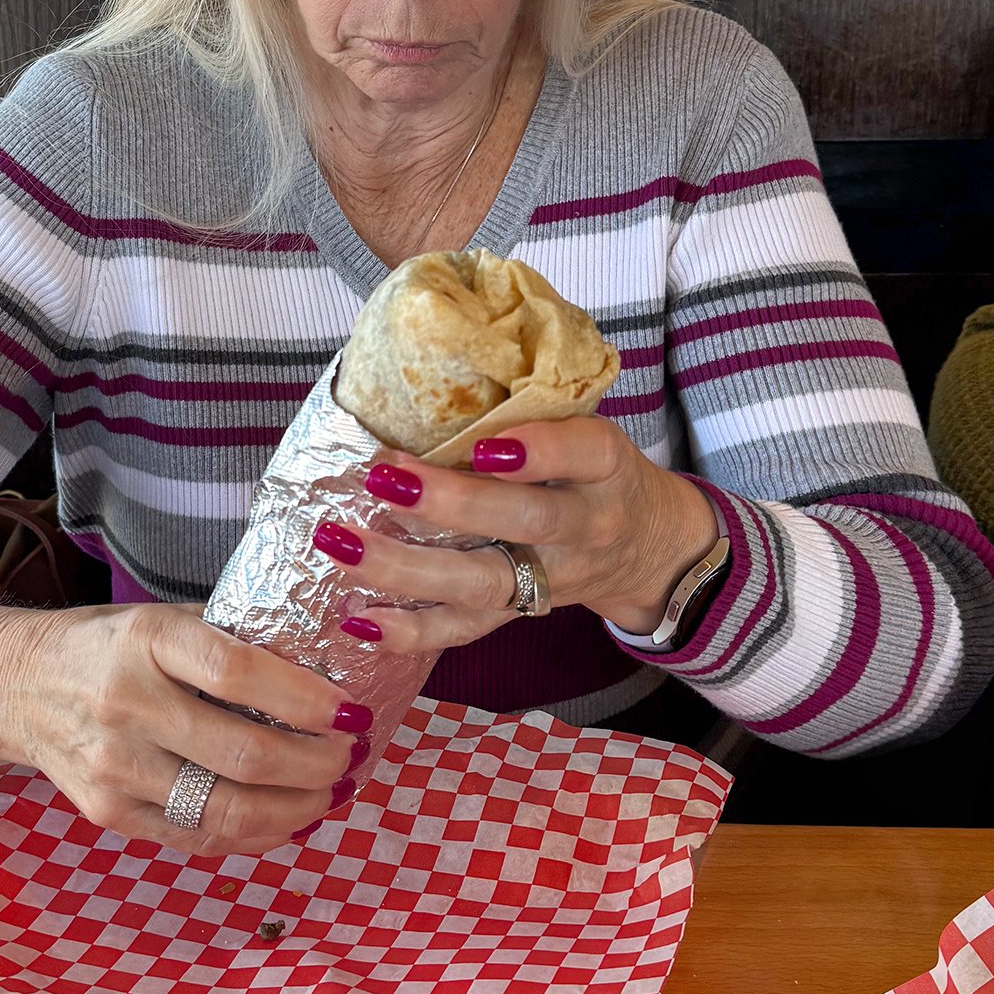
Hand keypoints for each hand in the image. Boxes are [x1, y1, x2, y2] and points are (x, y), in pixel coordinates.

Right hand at [0, 601, 365, 855]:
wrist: (19, 685)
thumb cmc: (112, 645)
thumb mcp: (164, 618)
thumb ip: (232, 638)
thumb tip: (327, 663)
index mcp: (147, 641)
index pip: (238, 673)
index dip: (304, 698)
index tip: (350, 711)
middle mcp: (126, 705)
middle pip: (242, 754)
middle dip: (316, 764)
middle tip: (352, 756)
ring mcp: (114, 767)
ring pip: (225, 809)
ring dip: (297, 809)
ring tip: (330, 792)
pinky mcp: (109, 813)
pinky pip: (198, 837)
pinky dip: (256, 834)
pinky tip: (289, 818)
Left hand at [311, 418, 721, 659]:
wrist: (649, 548)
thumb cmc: (596, 471)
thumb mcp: (589, 427)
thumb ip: (530, 407)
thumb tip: (427, 363)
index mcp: (604, 466)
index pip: (582, 452)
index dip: (538, 450)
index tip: (482, 444)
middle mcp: (585, 526)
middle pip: (523, 521)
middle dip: (451, 504)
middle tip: (383, 480)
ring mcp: (554, 578)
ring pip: (483, 582)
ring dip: (407, 569)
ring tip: (344, 547)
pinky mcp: (524, 613)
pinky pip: (467, 629)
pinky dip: (412, 630)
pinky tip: (360, 620)